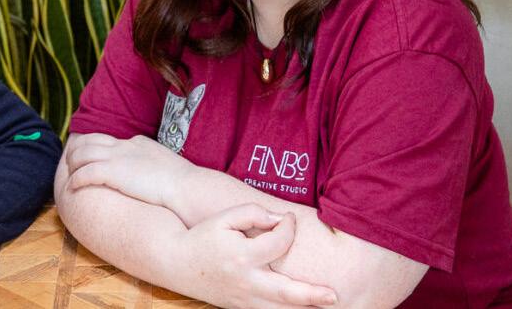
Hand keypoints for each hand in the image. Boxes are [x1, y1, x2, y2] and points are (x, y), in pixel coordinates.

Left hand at [63, 133, 192, 208]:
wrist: (185, 186)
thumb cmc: (181, 181)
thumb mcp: (163, 164)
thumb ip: (150, 163)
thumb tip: (147, 171)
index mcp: (135, 143)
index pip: (106, 139)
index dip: (92, 147)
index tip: (86, 156)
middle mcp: (123, 146)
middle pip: (88, 141)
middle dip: (75, 151)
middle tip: (69, 163)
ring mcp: (117, 158)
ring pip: (81, 154)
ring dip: (72, 165)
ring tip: (68, 175)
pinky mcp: (113, 172)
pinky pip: (84, 173)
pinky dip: (75, 180)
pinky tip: (73, 188)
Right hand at [176, 204, 337, 308]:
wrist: (177, 262)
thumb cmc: (203, 236)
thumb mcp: (224, 217)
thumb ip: (253, 212)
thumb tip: (279, 220)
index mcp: (242, 256)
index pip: (279, 242)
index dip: (288, 227)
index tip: (288, 218)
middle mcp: (246, 282)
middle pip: (286, 292)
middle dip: (311, 295)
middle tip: (334, 295)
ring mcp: (244, 299)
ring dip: (303, 308)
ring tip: (326, 306)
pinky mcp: (242, 308)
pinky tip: (303, 308)